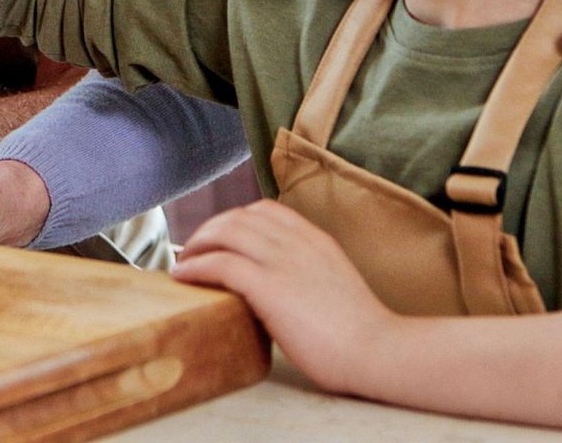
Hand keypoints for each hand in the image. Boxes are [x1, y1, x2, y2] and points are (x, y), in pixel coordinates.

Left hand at [173, 200, 394, 394]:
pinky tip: (183, 277)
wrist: (378, 350)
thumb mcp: (335, 287)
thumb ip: (309, 276)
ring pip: (225, 232)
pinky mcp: (269, 286)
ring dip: (196, 245)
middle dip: (209, 231)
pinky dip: (195, 266)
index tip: (220, 239)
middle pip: (239, 217)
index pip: (266, 210)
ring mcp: (283, 261)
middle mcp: (298, 242)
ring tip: (183, 264)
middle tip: (192, 252)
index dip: (235, 220)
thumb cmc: (362, 334)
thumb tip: (283, 289)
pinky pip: (220, 263)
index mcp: (317, 240)